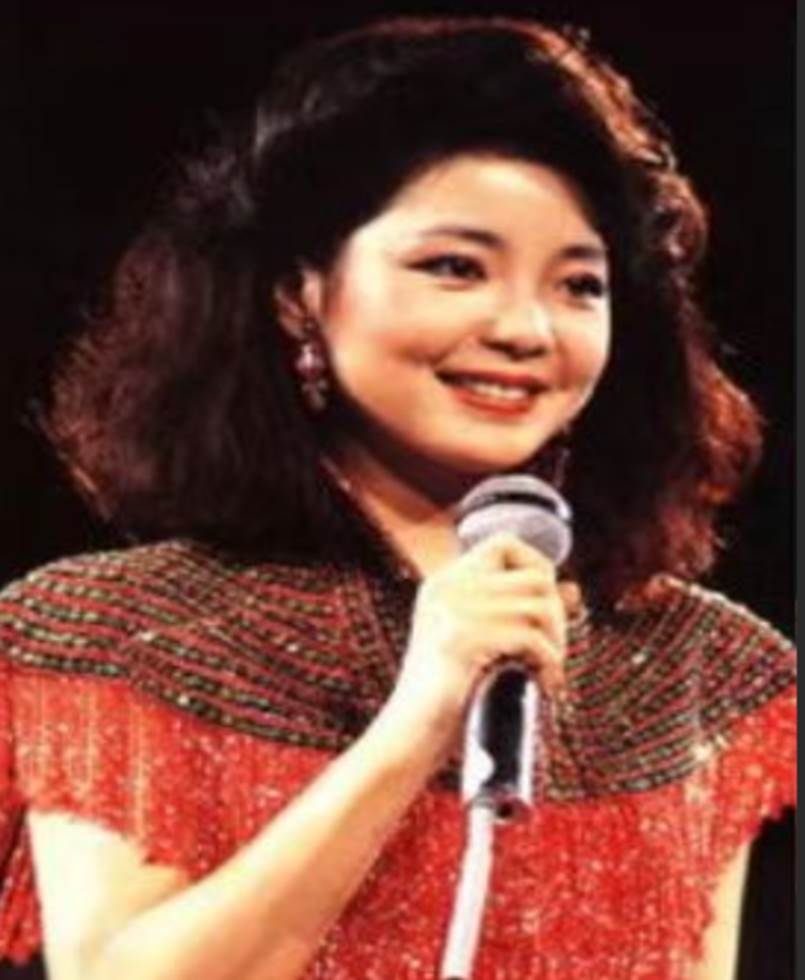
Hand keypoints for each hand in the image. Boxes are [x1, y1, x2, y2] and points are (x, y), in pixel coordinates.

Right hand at [393, 532, 571, 726]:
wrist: (408, 738)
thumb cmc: (449, 699)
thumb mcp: (484, 644)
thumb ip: (519, 612)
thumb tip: (572, 590)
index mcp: (445, 584)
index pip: (505, 544)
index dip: (537, 568)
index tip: (544, 609)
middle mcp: (446, 588)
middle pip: (535, 577)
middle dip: (557, 616)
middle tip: (551, 653)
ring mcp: (452, 612)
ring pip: (540, 605)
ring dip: (557, 642)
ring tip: (546, 670)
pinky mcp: (460, 640)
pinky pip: (531, 637)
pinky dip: (549, 663)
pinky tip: (542, 684)